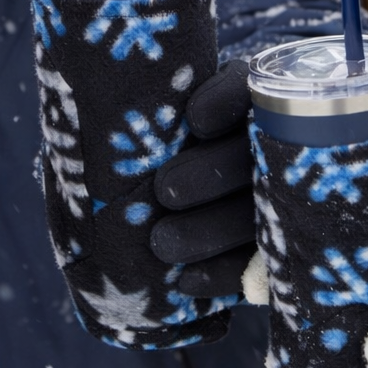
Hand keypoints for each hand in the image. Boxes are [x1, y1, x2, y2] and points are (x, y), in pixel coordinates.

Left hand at [149, 59, 255, 295]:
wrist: (170, 210)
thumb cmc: (145, 147)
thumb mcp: (149, 117)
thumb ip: (143, 109)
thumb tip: (94, 85)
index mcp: (240, 101)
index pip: (244, 90)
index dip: (225, 101)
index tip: (195, 120)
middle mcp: (264, 147)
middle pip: (249, 156)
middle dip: (209, 173)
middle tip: (165, 190)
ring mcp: (273, 200)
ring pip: (253, 213)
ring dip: (209, 231)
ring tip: (162, 244)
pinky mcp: (269, 248)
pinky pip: (253, 264)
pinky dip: (221, 274)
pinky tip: (186, 282)